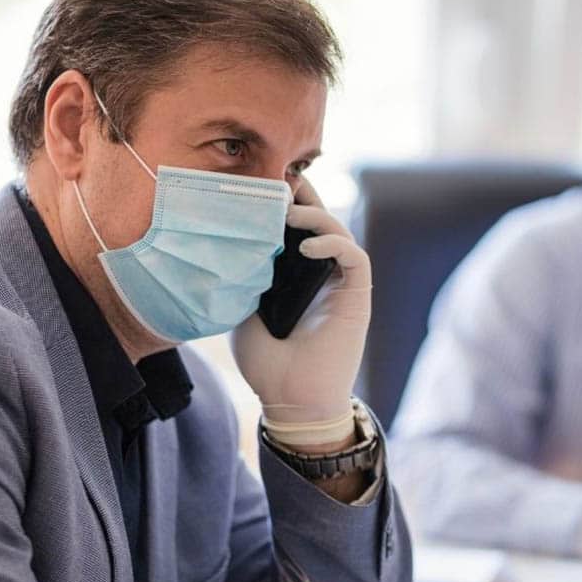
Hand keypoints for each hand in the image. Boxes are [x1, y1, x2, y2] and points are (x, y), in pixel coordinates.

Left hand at [231, 177, 370, 431]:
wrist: (291, 401)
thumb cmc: (267, 364)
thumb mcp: (243, 311)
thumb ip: (242, 277)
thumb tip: (224, 241)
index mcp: (296, 275)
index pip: (296, 226)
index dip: (283, 202)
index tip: (257, 186)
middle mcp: (321, 273)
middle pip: (320, 218)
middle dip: (302, 196)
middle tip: (279, 180)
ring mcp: (341, 283)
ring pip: (339, 231)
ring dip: (316, 216)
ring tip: (288, 213)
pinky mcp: (357, 296)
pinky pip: (354, 257)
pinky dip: (333, 244)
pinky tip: (306, 247)